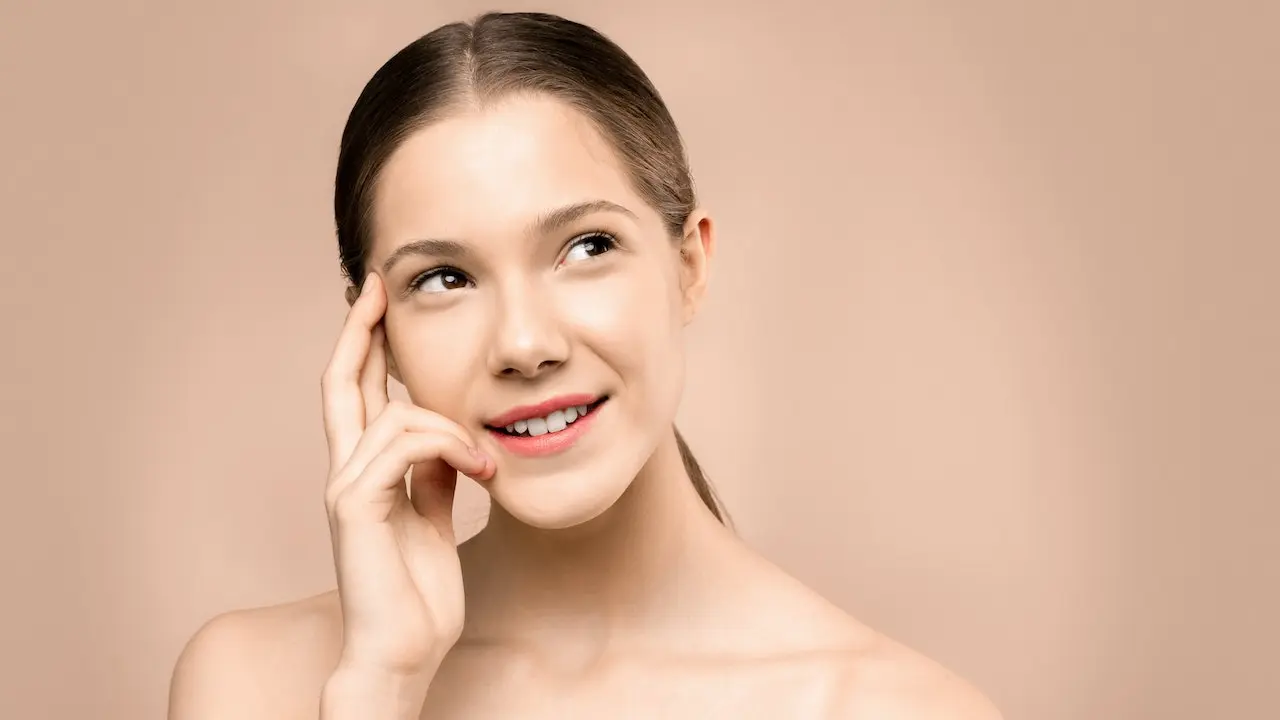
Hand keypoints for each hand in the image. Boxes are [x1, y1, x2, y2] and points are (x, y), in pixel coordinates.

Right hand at [320, 272, 493, 683]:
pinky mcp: (355, 505)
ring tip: (486, 463)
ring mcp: (345, 487)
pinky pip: (400, 444)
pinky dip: (448, 446)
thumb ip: (434, 475)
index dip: (364, 346)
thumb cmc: (418, 594)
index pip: (356, 393)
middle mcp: (346, 471)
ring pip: (392, 412)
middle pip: (341, 381)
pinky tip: (479, 471)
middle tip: (376, 286)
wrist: (404, 650)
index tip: (380, 304)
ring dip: (451, 425)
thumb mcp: (434, 517)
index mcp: (366, 472)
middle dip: (361, 330)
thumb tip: (451, 439)